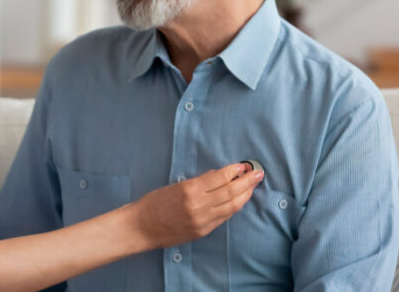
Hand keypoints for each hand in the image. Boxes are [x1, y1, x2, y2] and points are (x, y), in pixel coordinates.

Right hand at [130, 163, 262, 248]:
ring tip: (252, 187)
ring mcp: (202, 221)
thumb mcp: (175, 186)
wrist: (141, 227)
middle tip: (258, 174)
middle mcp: (199, 206)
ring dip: (244, 195)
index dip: (235, 171)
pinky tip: (238, 201)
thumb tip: (220, 176)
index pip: (220, 178)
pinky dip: (233, 207)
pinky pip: (223, 218)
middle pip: (231, 192)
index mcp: (190, 190)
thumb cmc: (154, 203)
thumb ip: (199, 182)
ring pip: (232, 207)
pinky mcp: (203, 231)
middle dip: (247, 182)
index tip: (243, 166)